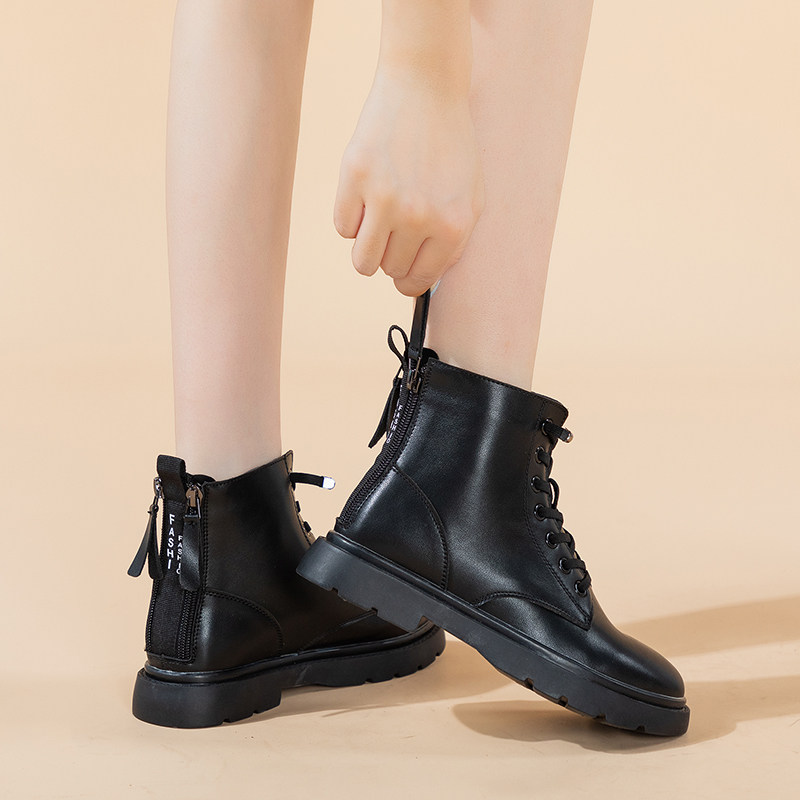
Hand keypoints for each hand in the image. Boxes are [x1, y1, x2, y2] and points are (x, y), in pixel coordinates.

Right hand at [334, 69, 484, 296]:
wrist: (426, 87)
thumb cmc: (450, 146)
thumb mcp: (470, 198)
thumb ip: (452, 245)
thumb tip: (422, 281)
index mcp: (453, 226)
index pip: (418, 281)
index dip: (407, 280)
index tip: (402, 272)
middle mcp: (419, 217)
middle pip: (388, 270)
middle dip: (390, 255)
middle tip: (395, 228)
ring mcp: (384, 197)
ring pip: (361, 260)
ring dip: (367, 248)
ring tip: (377, 222)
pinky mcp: (354, 177)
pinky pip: (342, 227)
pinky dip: (351, 217)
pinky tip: (366, 192)